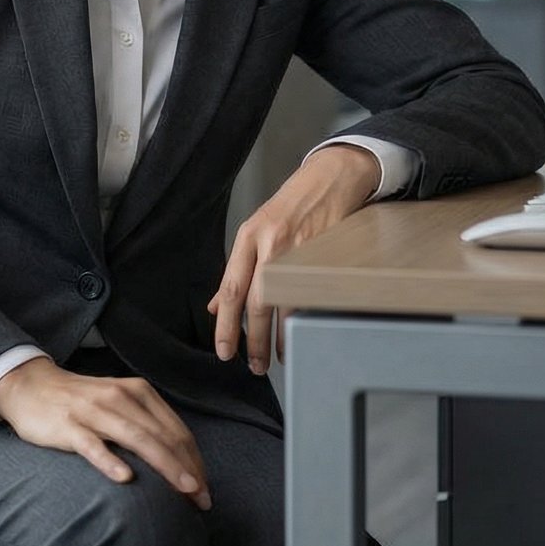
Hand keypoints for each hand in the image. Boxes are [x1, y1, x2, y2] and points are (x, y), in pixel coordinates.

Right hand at [0, 355, 211, 509]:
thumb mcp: (119, 404)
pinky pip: (92, 445)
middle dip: (187, 469)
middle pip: (162, 435)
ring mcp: (94, 411)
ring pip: (137, 438)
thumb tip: (179, 460)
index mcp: (137, 392)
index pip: (175, 429)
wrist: (31, 386)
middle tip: (202, 501)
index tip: (205, 489)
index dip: (194, 460)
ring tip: (183, 490)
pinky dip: (110, 460)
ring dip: (165, 465)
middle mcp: (120, 397)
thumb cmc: (81, 401)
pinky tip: (124, 477)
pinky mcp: (68, 425)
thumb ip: (145, 424)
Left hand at [209, 144, 381, 374]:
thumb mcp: (255, 232)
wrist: (328, 179)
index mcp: (248, 237)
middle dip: (253, 340)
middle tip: (253, 365)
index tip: (224, 351)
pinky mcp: (323, 255)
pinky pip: (311, 296)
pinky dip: (304, 321)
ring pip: (285, 304)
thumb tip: (216, 306)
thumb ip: (237, 270)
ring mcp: (299, 250)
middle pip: (257, 302)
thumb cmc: (289, 208)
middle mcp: (270, 244)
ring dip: (280, 338)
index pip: (231, 289)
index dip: (225, 325)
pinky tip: (301, 335)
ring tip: (276, 358)